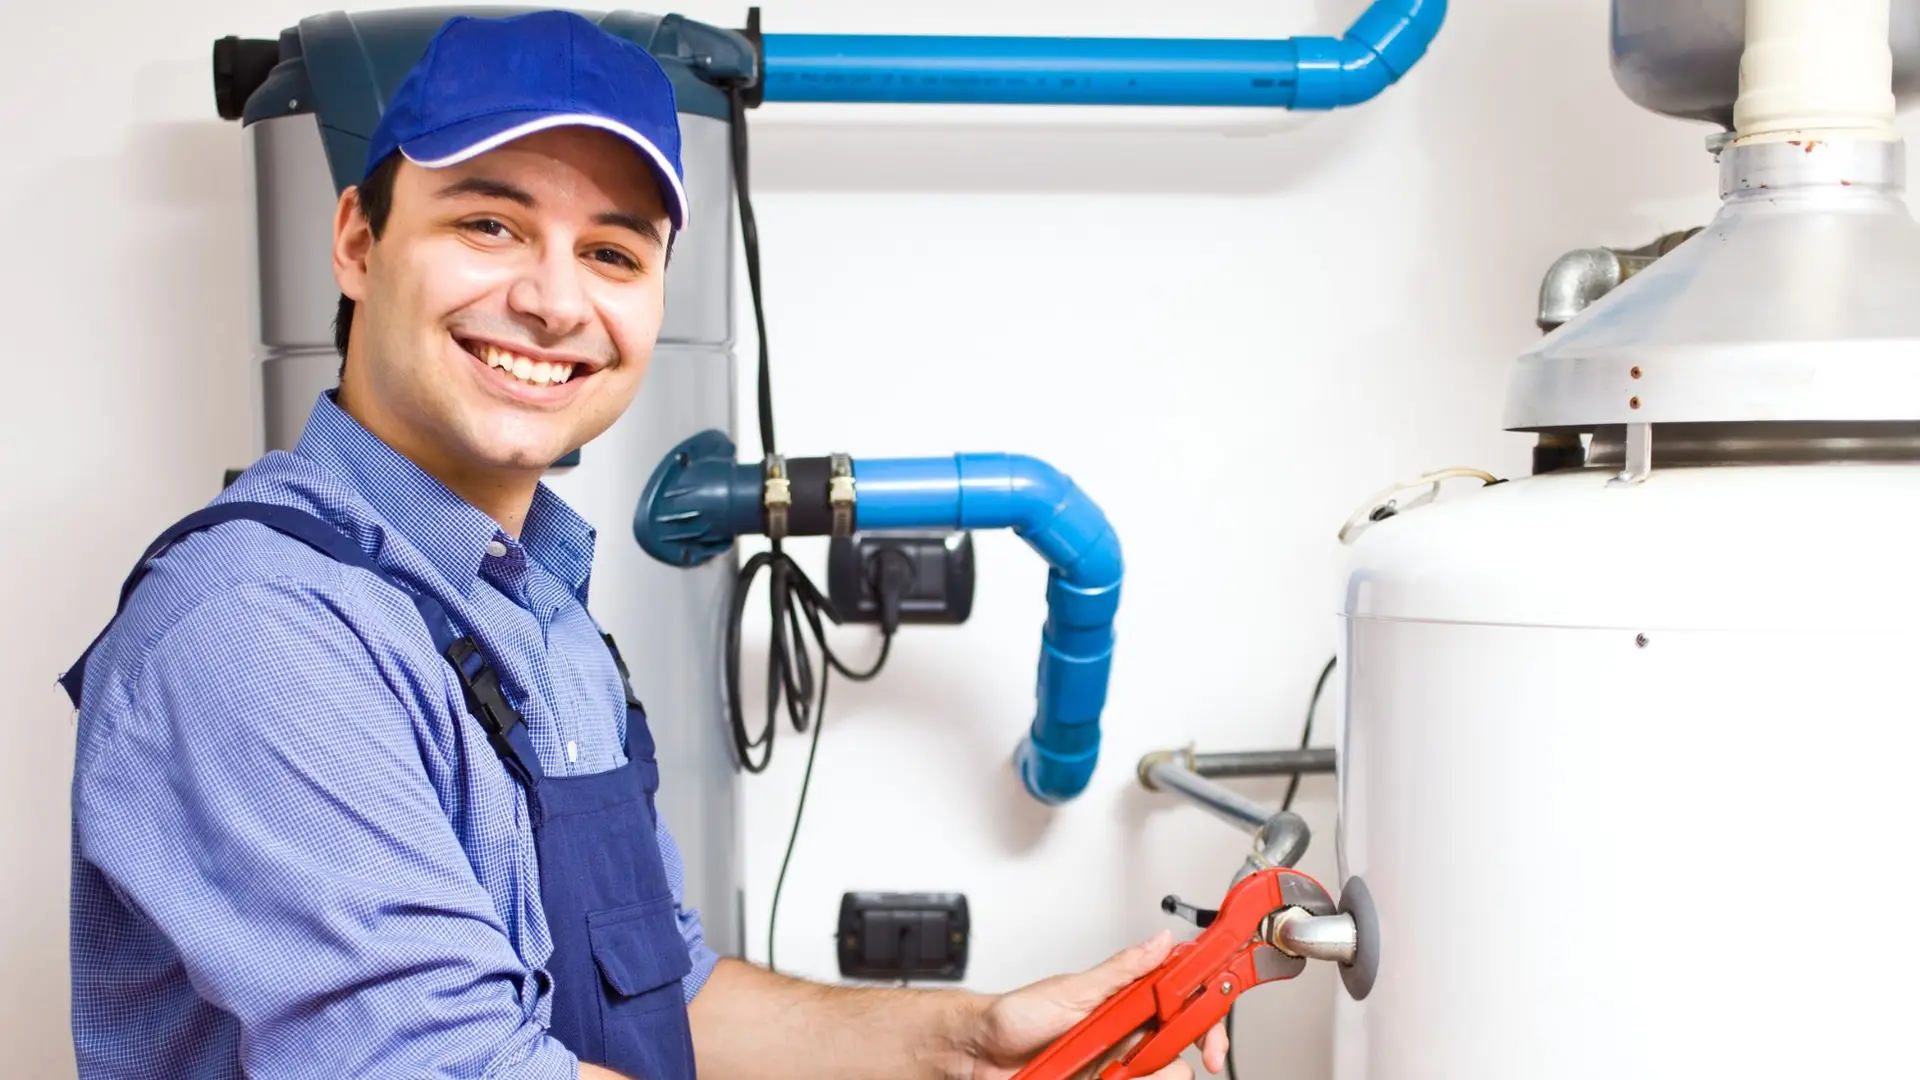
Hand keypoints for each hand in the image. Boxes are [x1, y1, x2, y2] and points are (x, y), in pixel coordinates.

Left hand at [964, 930, 1227, 1079]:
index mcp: (1126, 1003)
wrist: (978, 1054)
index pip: (1181, 1006)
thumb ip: (1121, 970)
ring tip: (1115, 1070)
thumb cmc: (1016, 1016)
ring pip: (1156, 1076)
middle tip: (1176, 1060)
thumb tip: (1161, 942)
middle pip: (1176, 1051)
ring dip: (1146, 1075)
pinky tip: (1100, 1079)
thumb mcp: (1072, 990)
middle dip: (1178, 1059)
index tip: (1214, 1034)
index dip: (1204, 1020)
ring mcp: (1112, 1067)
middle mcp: (1124, 1036)